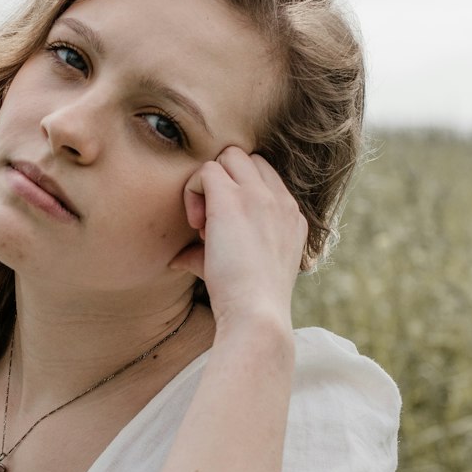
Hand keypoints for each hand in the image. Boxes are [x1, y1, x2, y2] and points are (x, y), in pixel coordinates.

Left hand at [169, 147, 307, 330]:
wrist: (257, 314)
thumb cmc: (248, 303)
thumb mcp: (242, 273)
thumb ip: (214, 254)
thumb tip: (179, 258)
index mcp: (291, 216)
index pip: (264, 177)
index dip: (239, 194)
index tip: (224, 232)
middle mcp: (281, 200)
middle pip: (248, 160)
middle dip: (225, 183)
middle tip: (210, 226)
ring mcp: (260, 196)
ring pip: (228, 156)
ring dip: (209, 184)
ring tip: (203, 226)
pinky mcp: (233, 199)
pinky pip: (205, 169)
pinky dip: (193, 191)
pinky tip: (195, 226)